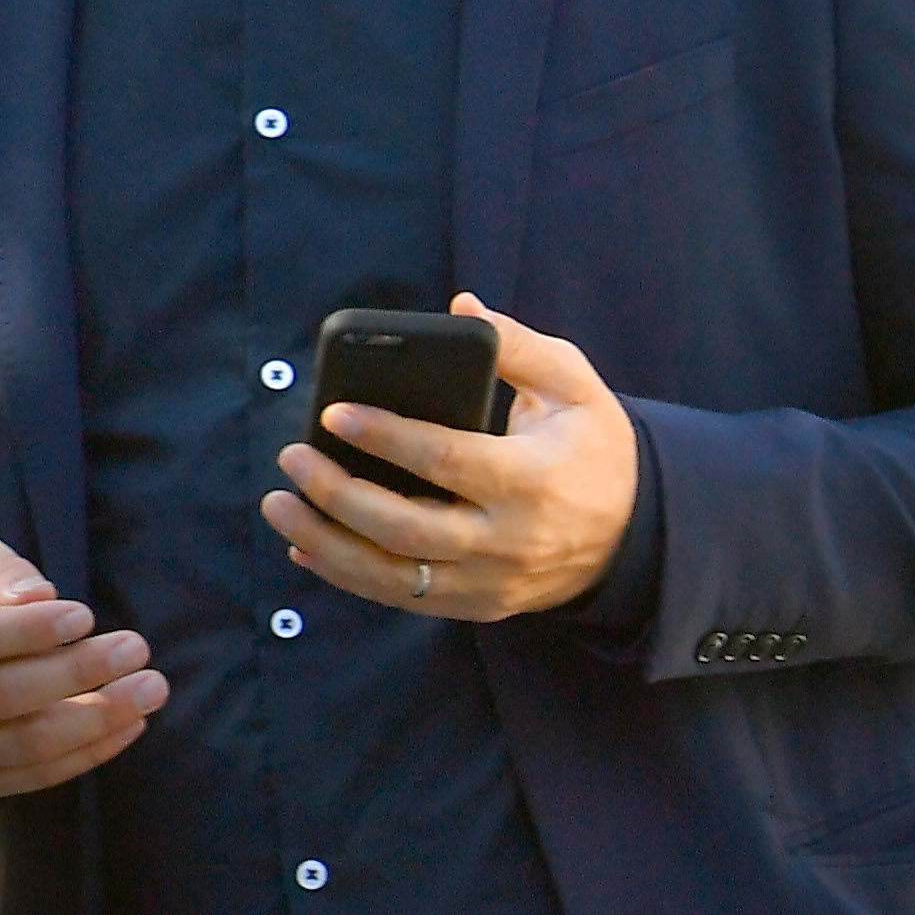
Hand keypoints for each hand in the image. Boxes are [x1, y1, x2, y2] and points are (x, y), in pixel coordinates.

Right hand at [0, 537, 164, 800]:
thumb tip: (40, 597)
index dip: (30, 630)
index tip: (85, 615)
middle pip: (3, 696)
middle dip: (79, 673)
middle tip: (137, 649)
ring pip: (25, 745)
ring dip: (98, 719)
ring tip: (150, 689)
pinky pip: (35, 776)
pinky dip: (90, 753)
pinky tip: (132, 724)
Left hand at [265, 297, 638, 621]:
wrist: (635, 536)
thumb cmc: (595, 449)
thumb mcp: (576, 386)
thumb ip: (519, 345)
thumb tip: (460, 308)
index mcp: (534, 480)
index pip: (448, 460)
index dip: (386, 437)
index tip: (334, 413)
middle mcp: (509, 540)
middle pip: (406, 527)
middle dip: (338, 494)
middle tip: (292, 457)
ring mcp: (491, 583)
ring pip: (393, 576)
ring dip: (326, 543)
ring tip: (279, 505)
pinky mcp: (477, 606)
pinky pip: (402, 598)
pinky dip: (347, 576)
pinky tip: (307, 547)